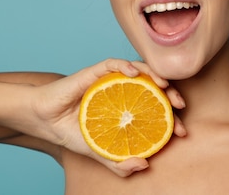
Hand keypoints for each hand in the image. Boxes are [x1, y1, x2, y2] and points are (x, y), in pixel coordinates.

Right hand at [31, 58, 186, 176]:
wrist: (46, 121)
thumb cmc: (72, 131)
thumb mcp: (100, 152)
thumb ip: (119, 162)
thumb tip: (144, 165)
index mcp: (127, 107)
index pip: (156, 108)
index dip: (172, 117)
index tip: (182, 131)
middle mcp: (121, 90)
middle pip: (153, 86)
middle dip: (171, 93)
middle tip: (180, 105)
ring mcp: (109, 80)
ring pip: (137, 69)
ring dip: (154, 74)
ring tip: (165, 85)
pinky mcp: (93, 72)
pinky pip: (112, 63)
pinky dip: (125, 65)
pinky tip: (133, 73)